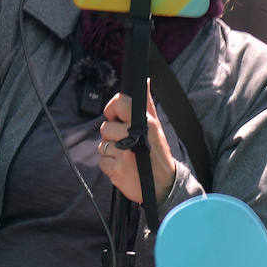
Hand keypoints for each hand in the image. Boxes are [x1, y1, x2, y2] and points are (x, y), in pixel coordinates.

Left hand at [99, 85, 175, 204]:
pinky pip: (102, 162)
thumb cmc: (158, 154)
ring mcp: (124, 154)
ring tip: (125, 156)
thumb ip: (147, 104)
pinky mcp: (116, 170)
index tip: (114, 117)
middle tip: (124, 142)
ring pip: (102, 146)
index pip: (118, 103)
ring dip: (110, 151)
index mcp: (143, 122)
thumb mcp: (155, 127)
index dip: (111, 109)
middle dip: (111, 135)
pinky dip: (109, 165)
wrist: (163, 184)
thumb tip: (144, 82)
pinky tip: (122, 166)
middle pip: (105, 127)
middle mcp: (133, 136)